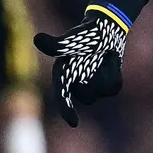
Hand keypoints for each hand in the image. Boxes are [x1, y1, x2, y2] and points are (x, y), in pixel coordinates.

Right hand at [33, 8, 127, 126]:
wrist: (107, 29)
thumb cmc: (86, 33)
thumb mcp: (73, 39)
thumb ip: (57, 45)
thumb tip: (36, 39)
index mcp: (63, 75)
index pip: (62, 97)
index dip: (67, 110)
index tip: (74, 123)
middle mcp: (74, 84)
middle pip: (88, 97)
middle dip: (96, 82)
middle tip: (99, 58)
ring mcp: (90, 86)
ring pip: (102, 92)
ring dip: (107, 73)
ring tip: (105, 57)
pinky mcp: (105, 85)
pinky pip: (114, 88)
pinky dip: (115, 74)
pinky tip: (111, 61)